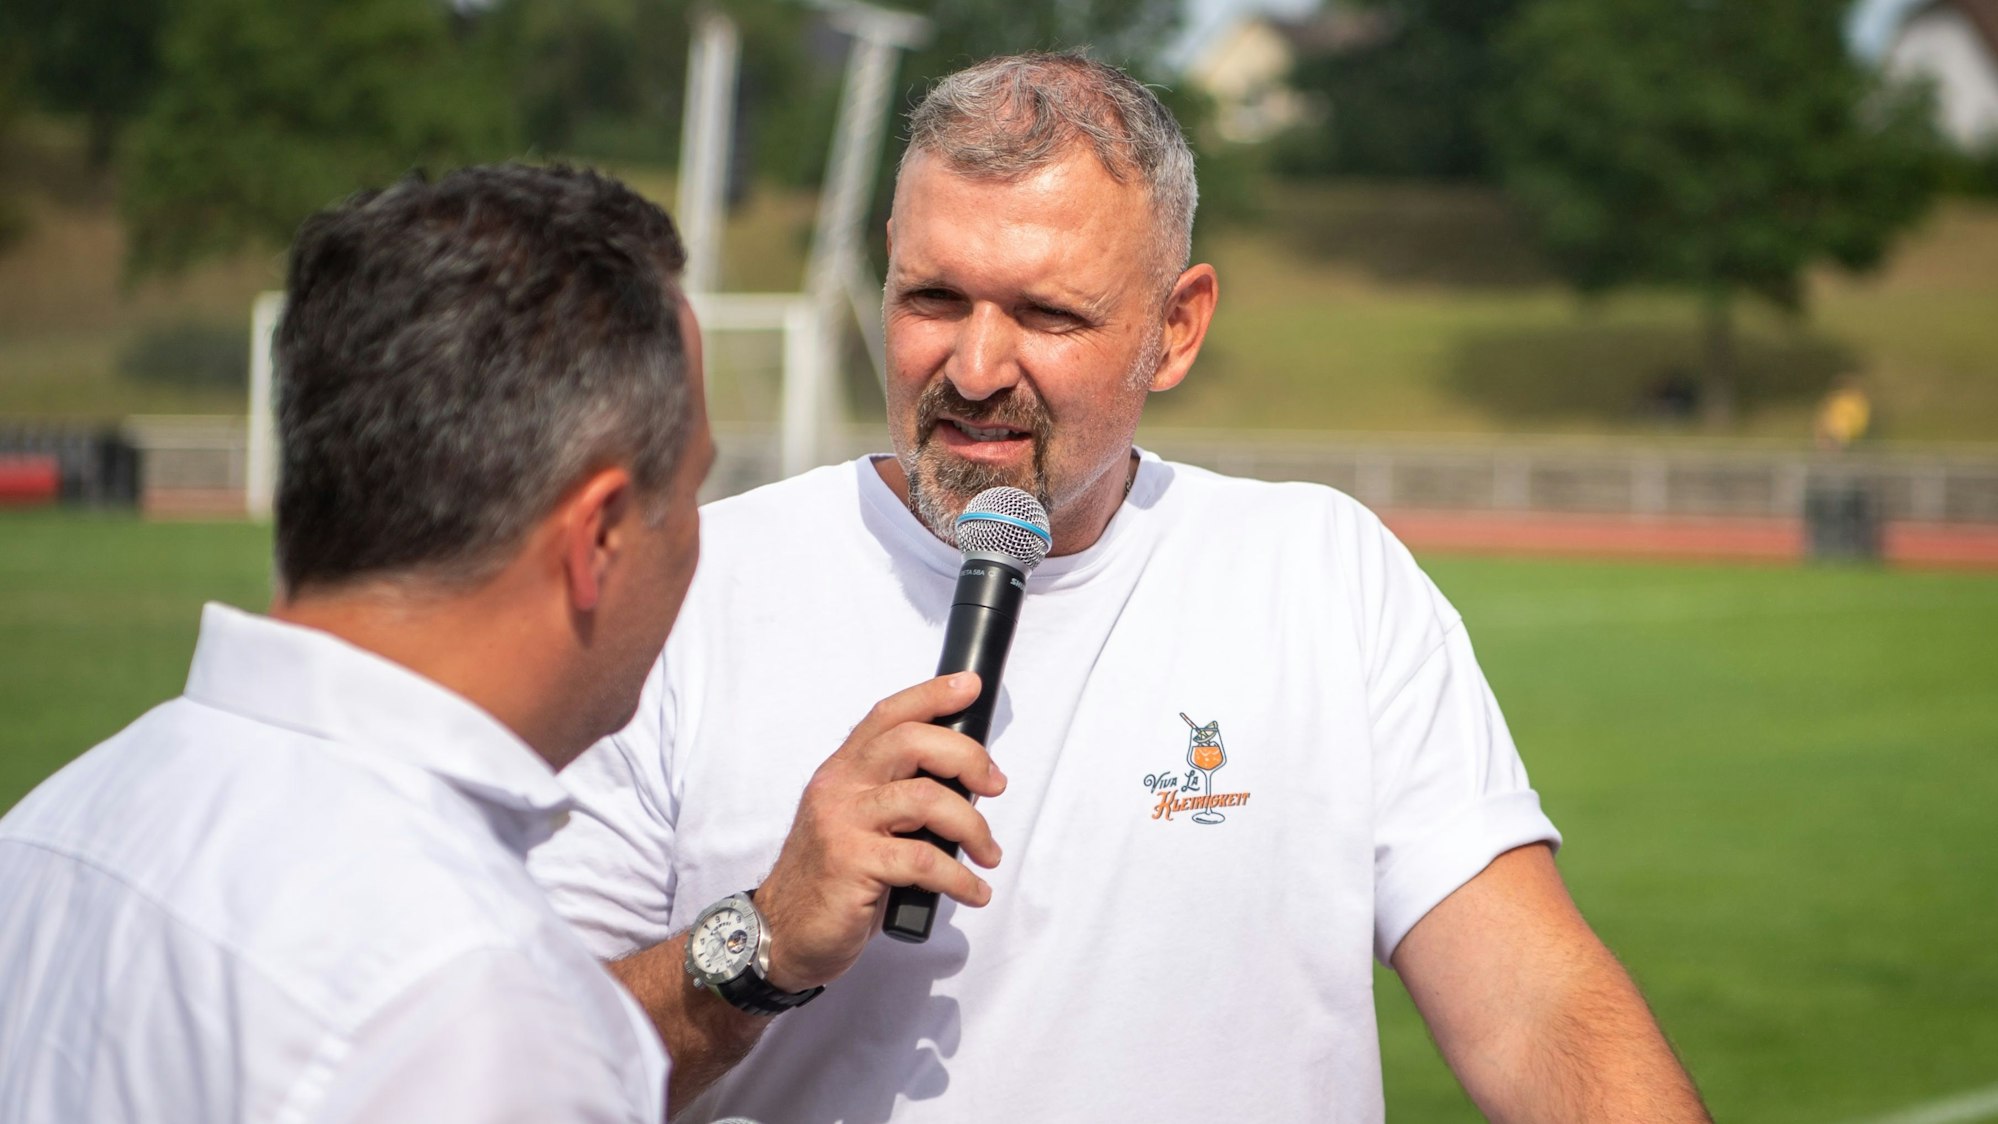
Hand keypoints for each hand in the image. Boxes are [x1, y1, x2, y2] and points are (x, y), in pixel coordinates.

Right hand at [753, 672, 1005, 991]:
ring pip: (925, 799)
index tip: (970, 687)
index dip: (931, 695)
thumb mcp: (858, 824)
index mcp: (844, 771)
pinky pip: (924, 861)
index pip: (888, 716)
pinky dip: (960, 878)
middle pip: (911, 742)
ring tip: (989, 854)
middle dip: (967, 758)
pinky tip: (973, 891)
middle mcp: (839, 787)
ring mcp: (843, 824)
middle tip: (995, 787)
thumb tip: (965, 785)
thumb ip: (895, 796)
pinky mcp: (852, 864)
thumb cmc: (832, 879)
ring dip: (973, 827)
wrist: (781, 933)